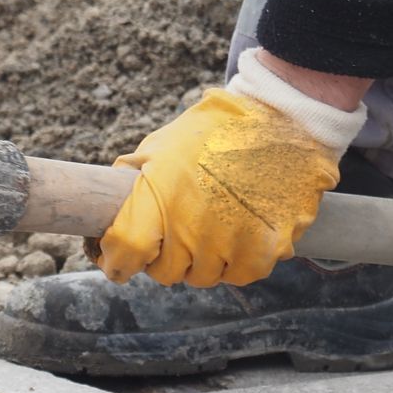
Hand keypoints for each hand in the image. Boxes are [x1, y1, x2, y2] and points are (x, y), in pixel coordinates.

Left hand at [98, 87, 346, 287]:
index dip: (119, 261)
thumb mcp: (162, 144)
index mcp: (160, 200)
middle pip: (166, 272)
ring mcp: (231, 242)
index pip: (126, 254)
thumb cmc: (217, 129)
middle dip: (166, 257)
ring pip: (204, 276)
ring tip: (212, 228)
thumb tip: (108, 199)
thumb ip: (134, 176)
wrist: (284, 116)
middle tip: (177, 234)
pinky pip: (242, 273)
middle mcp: (192, 229)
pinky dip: (238, 261)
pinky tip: (239, 235)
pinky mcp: (268, 247)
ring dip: (203, 260)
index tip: (121, 261)